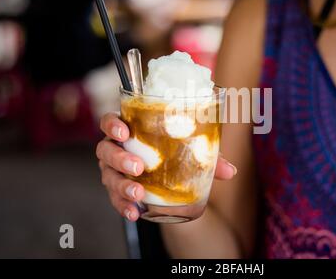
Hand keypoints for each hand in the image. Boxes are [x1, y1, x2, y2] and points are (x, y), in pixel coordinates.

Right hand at [96, 113, 236, 220]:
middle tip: (138, 167)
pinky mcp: (117, 190)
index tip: (124, 132)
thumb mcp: (190, 152)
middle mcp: (116, 149)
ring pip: (108, 176)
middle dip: (119, 158)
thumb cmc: (174, 153)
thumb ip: (208, 157)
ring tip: (138, 194)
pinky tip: (134, 213)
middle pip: (105, 149)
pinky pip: (114, 198)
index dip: (112, 125)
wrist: (168, 179)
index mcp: (130, 131)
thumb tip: (230, 171)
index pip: (110, 122)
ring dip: (122, 185)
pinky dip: (123, 206)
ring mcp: (114, 170)